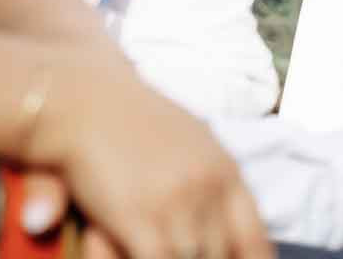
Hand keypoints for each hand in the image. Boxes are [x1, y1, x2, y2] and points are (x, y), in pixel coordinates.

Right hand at [34, 57, 273, 258]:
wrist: (87, 100)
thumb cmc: (132, 123)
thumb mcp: (190, 147)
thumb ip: (210, 187)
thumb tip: (220, 232)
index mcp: (226, 173)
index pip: (255, 241)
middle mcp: (210, 188)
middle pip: (219, 255)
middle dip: (201, 257)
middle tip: (173, 248)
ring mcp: (178, 203)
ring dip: (168, 256)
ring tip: (140, 242)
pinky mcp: (141, 217)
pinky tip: (112, 243)